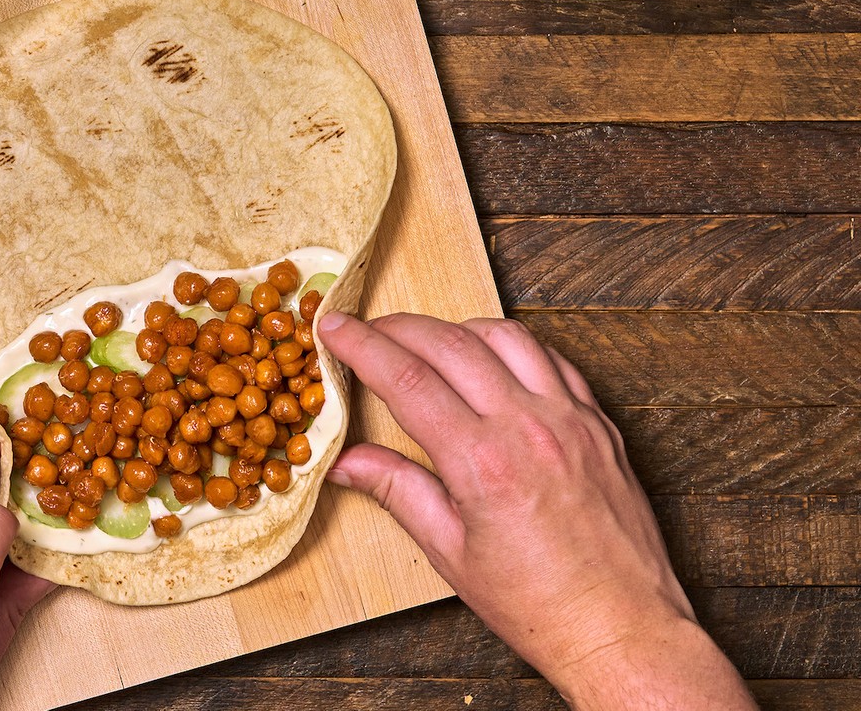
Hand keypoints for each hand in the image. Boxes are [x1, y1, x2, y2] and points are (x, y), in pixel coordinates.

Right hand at [319, 312, 754, 710]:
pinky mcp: (599, 423)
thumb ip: (398, 491)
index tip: (334, 328)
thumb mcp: (451, 553)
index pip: (405, 378)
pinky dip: (512, 346)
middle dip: (395, 327)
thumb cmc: (540, 606)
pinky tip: (491, 359)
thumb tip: (347, 461)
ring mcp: (571, 419)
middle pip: (447, 344)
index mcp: (483, 462)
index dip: (361, 345)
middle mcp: (528, 427)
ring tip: (425, 341)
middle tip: (365, 328)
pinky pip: (551, 358)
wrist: (624, 630)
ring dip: (455, 328)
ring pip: (503, 336)